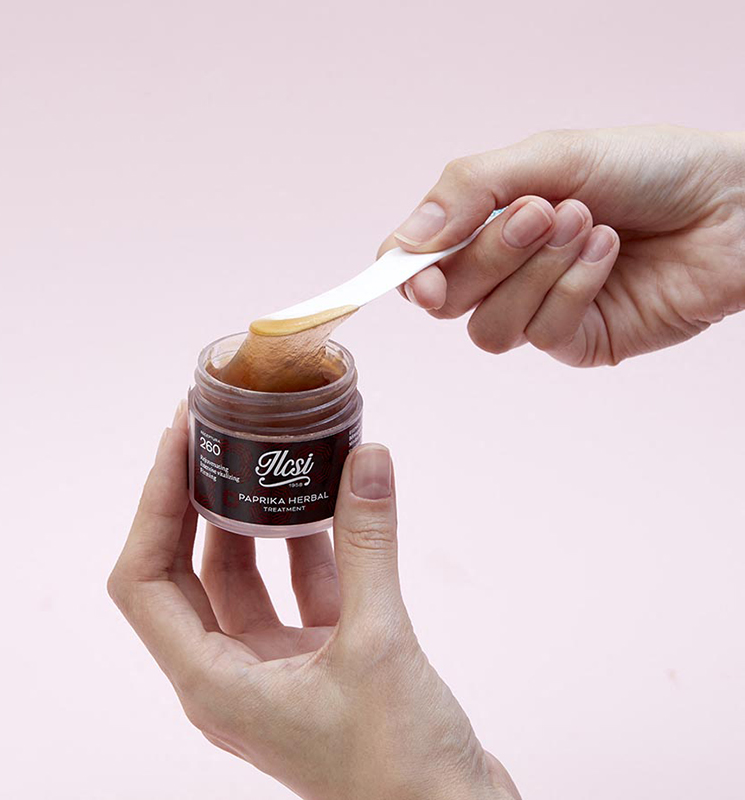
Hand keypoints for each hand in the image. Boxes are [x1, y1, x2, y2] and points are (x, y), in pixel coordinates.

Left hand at [108, 403, 519, 799]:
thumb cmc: (399, 768)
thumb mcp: (378, 642)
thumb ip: (368, 544)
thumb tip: (366, 460)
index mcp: (211, 681)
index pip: (145, 579)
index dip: (153, 504)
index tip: (179, 440)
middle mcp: (228, 674)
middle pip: (185, 571)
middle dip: (194, 501)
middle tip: (212, 435)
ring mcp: (271, 667)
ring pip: (243, 577)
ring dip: (253, 519)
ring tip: (265, 457)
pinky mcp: (315, 662)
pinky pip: (296, 588)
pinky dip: (307, 545)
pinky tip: (327, 502)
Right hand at [380, 125, 744, 365]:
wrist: (729, 202)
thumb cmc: (646, 168)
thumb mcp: (548, 157)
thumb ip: (468, 191)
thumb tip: (405, 244)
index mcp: (488, 228)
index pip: (420, 265)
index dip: (406, 274)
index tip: (414, 274)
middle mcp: (506, 276)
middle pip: (448, 300)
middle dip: (489, 256)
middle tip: (541, 212)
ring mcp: (539, 312)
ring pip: (489, 328)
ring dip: (534, 273)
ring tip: (586, 224)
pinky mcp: (577, 342)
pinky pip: (544, 333)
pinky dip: (573, 288)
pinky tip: (607, 253)